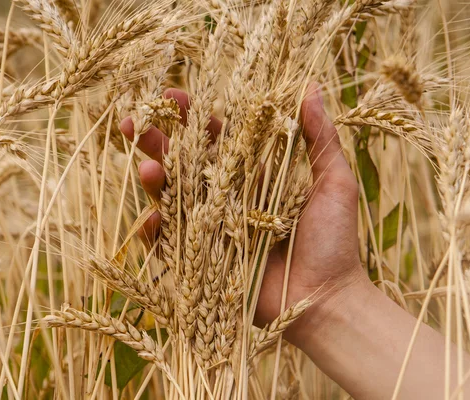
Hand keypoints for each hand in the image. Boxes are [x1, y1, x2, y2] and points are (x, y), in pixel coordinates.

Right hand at [119, 83, 365, 344]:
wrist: (327, 298)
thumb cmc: (334, 240)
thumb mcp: (333, 182)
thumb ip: (320, 137)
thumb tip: (310, 86)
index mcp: (254, 173)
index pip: (216, 137)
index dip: (193, 116)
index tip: (171, 94)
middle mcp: (228, 196)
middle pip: (184, 162)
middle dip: (157, 140)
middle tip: (134, 121)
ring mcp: (213, 227)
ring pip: (171, 197)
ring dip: (153, 180)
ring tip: (148, 167)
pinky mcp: (204, 259)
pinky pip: (169, 243)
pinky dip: (155, 231)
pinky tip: (151, 219)